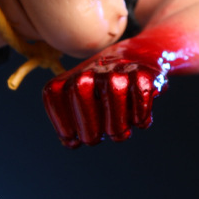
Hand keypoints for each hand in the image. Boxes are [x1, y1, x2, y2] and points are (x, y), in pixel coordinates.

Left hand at [43, 46, 167, 147]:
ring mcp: (118, 66)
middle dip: (87, 126)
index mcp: (70, 78)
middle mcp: (92, 68)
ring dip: (117, 125)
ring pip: (114, 92)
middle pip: (79, 91)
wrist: (144, 55)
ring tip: (121, 133)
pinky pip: (140, 92)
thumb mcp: (83, 107)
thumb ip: (72, 127)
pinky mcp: (145, 70)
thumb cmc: (105, 94)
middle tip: (95, 139)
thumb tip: (72, 142)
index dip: (61, 123)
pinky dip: (140, 114)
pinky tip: (139, 122)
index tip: (72, 138)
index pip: (53, 95)